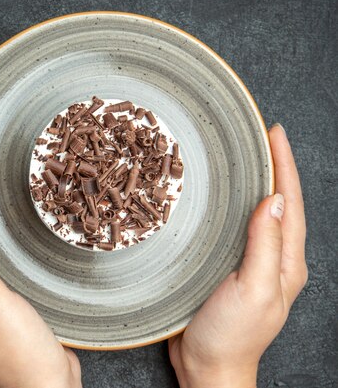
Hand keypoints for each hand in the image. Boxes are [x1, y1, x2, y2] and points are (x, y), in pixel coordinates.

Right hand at [168, 124, 307, 387]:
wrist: (208, 368)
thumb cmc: (231, 335)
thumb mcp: (252, 288)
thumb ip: (264, 245)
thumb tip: (275, 199)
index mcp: (285, 262)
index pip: (289, 203)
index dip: (284, 165)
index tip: (274, 133)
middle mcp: (272, 259)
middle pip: (277, 202)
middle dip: (272, 167)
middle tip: (258, 136)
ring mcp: (250, 263)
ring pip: (254, 213)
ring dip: (251, 183)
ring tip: (240, 157)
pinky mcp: (227, 268)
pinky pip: (233, 228)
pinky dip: (229, 206)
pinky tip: (216, 198)